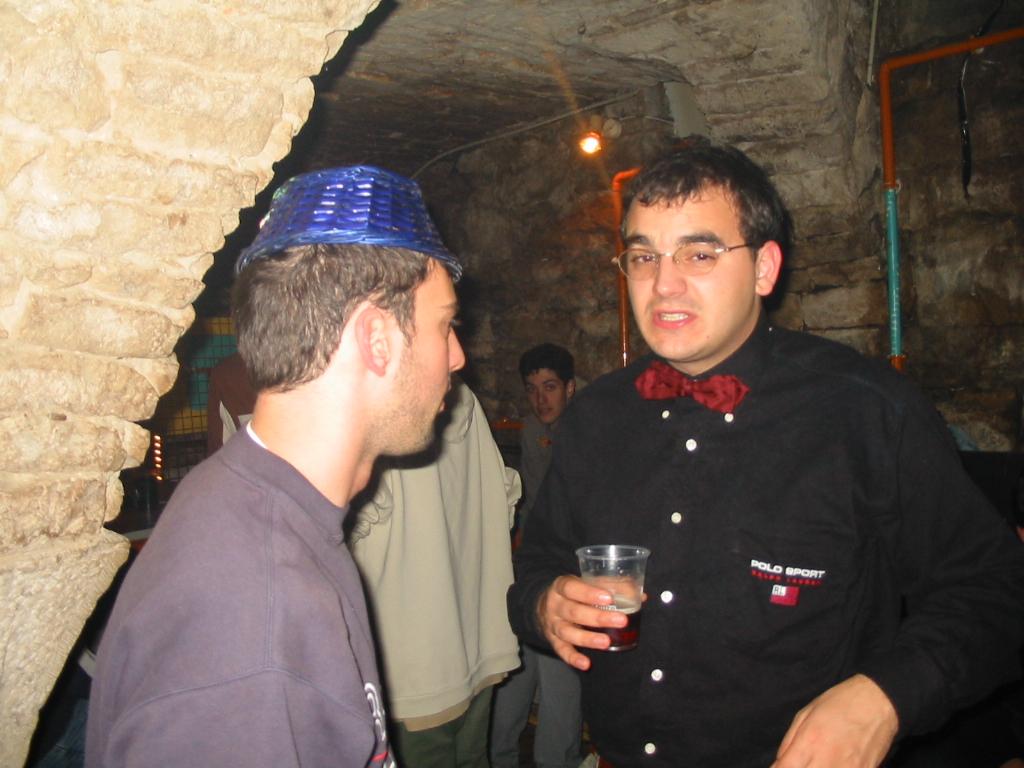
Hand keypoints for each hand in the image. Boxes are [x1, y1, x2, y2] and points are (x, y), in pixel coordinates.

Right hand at [537, 575, 623, 669]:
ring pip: (568, 632)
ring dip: (588, 638)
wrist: (543, 604)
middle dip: (597, 617)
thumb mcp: (584, 583)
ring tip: (606, 642)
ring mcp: (552, 624)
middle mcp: (554, 605)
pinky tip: (586, 664)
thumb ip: (610, 587)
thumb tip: (641, 597)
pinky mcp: (553, 641)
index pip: (571, 588)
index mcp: (561, 587)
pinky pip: (562, 650)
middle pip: (573, 611)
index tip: (609, 598)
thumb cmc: (572, 592)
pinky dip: (573, 658)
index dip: (588, 593)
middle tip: (621, 620)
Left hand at [771, 674, 897, 767]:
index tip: (782, 766)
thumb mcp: (805, 714)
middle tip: (800, 762)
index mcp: (810, 741)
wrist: (878, 703)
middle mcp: (827, 760)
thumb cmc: (839, 704)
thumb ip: (788, 743)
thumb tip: (778, 765)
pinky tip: (835, 763)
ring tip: (818, 761)